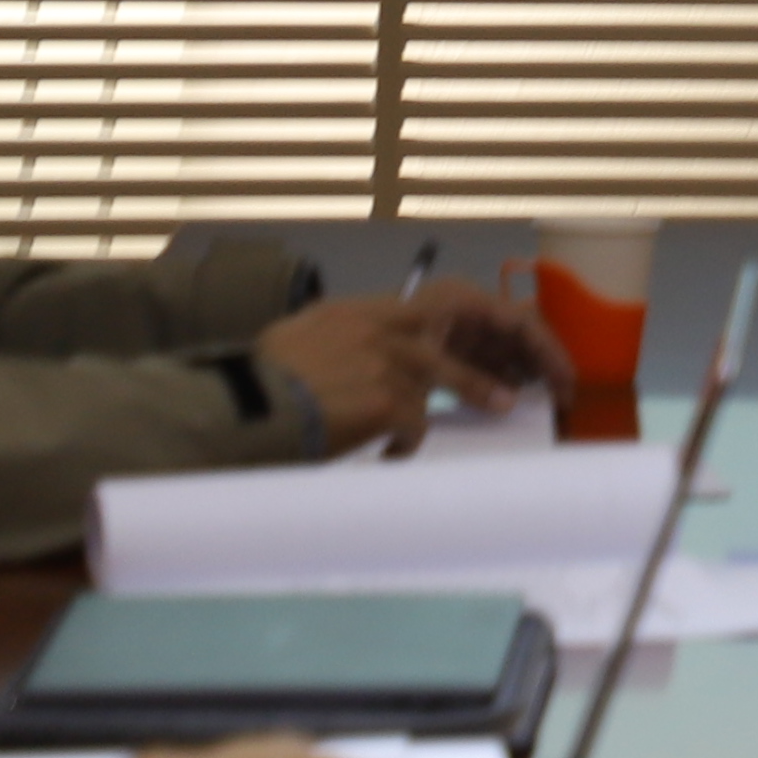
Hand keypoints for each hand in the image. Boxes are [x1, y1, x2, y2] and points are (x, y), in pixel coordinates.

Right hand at [249, 288, 558, 456]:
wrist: (241, 409)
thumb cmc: (259, 382)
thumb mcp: (301, 339)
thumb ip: (340, 339)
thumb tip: (355, 357)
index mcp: (358, 310)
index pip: (430, 300)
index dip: (467, 318)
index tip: (488, 334)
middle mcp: (378, 326)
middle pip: (458, 317)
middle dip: (496, 334)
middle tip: (515, 358)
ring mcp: (386, 361)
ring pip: (448, 376)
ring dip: (479, 389)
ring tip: (504, 405)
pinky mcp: (386, 401)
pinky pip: (415, 425)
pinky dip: (405, 445)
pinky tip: (390, 457)